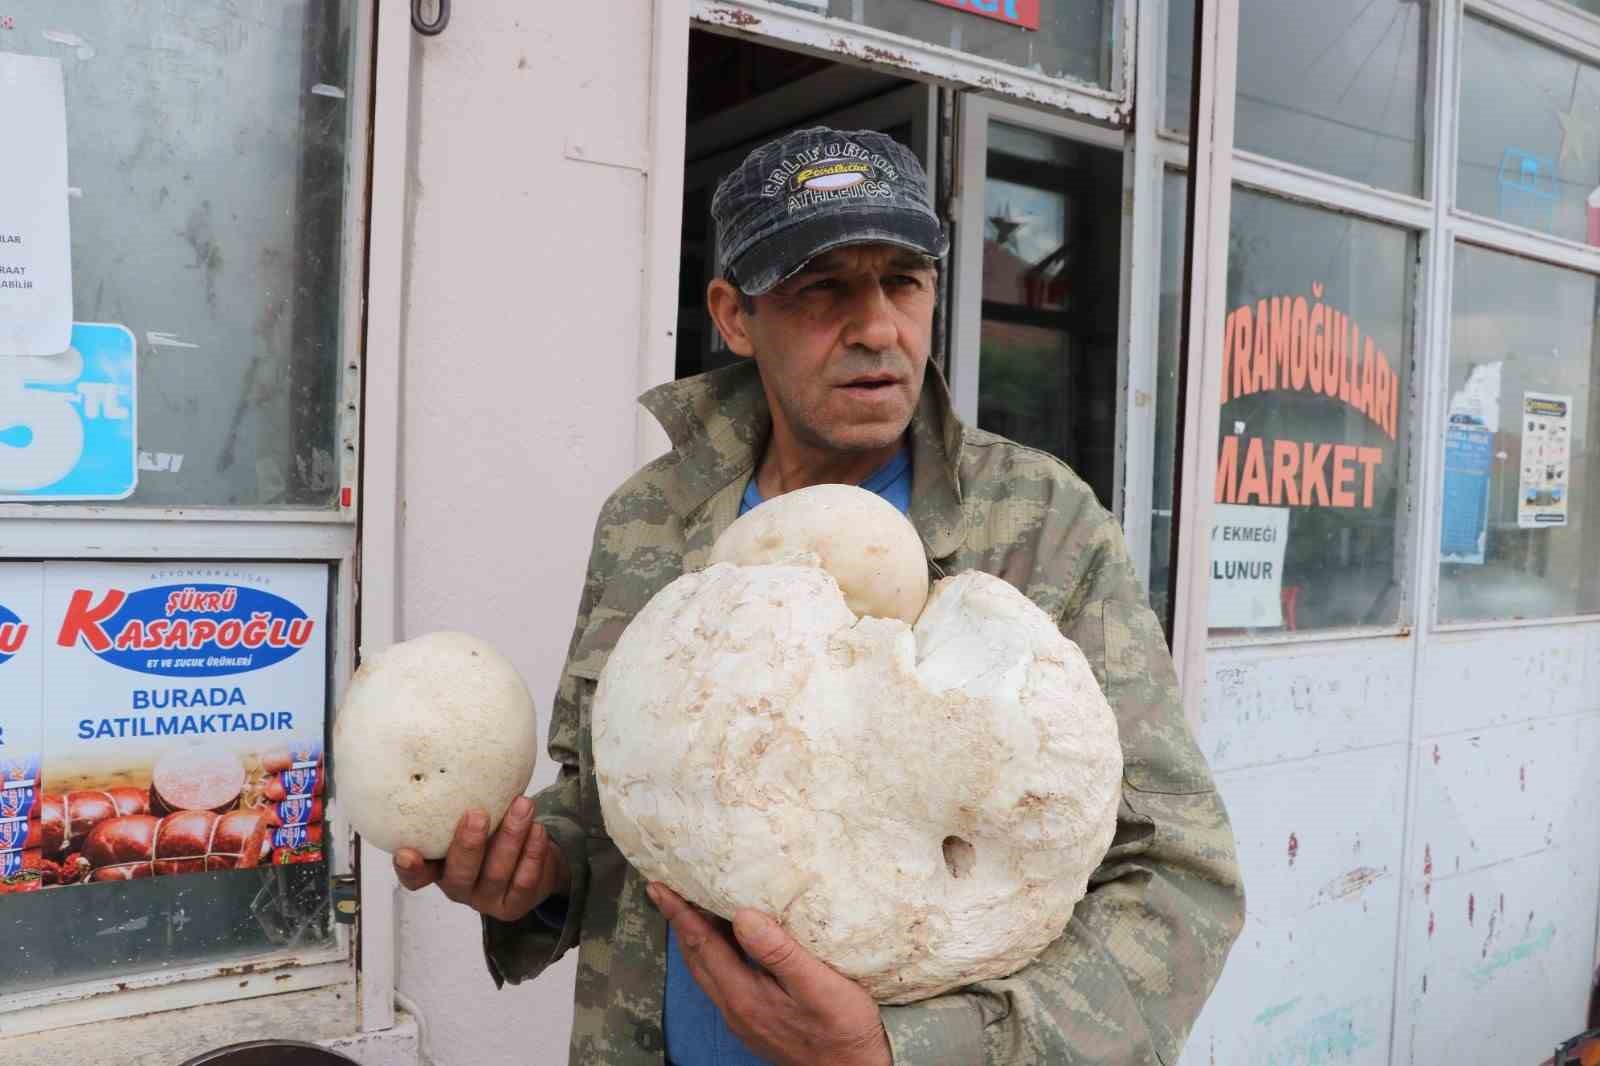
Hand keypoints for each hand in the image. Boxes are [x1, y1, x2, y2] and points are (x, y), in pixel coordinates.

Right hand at [392, 796, 569, 922]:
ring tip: (523, 806)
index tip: (406, 852)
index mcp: (439, 868)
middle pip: (459, 874)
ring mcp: (487, 900)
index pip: (416, 876)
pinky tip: (537, 830)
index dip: (410, 868)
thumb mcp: (475, 821)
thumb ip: (463, 804)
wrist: (532, 862)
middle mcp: (458, 888)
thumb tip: (458, 753)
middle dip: (468, 844)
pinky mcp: (514, 905)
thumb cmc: (493, 834)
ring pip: (496, 874)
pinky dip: (532, 853)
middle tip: (477, 814)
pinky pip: (524, 881)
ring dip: (510, 838)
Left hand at [648, 883, 891, 1065]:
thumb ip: (780, 952)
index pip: (702, 945)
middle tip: (669, 890)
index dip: (679, 914)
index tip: (659, 887)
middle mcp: (735, 1008)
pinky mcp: (754, 1022)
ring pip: (706, 972)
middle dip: (679, 923)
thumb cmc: (843, 1031)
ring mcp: (743, 1018)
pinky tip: (729, 944)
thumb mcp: (820, 986)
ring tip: (692, 910)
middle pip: (696, 958)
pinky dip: (714, 955)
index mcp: (744, 995)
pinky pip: (721, 981)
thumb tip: (744, 917)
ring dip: (695, 940)